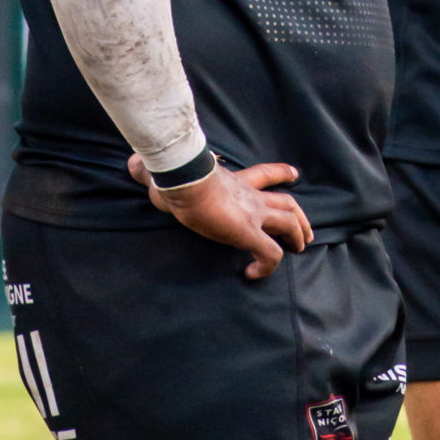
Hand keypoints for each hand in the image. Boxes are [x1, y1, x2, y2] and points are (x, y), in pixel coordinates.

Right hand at [127, 156, 312, 280]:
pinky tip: (253, 274)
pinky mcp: (249, 233)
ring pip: (289, 224)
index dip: (282, 174)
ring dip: (297, 236)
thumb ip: (151, 171)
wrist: (182, 180)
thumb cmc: (174, 175)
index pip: (265, 174)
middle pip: (287, 203)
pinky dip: (267, 266)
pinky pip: (269, 255)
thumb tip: (132, 164)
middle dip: (300, 218)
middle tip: (306, 232)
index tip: (293, 175)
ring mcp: (253, 214)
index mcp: (235, 181)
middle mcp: (250, 197)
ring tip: (299, 250)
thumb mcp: (165, 172)